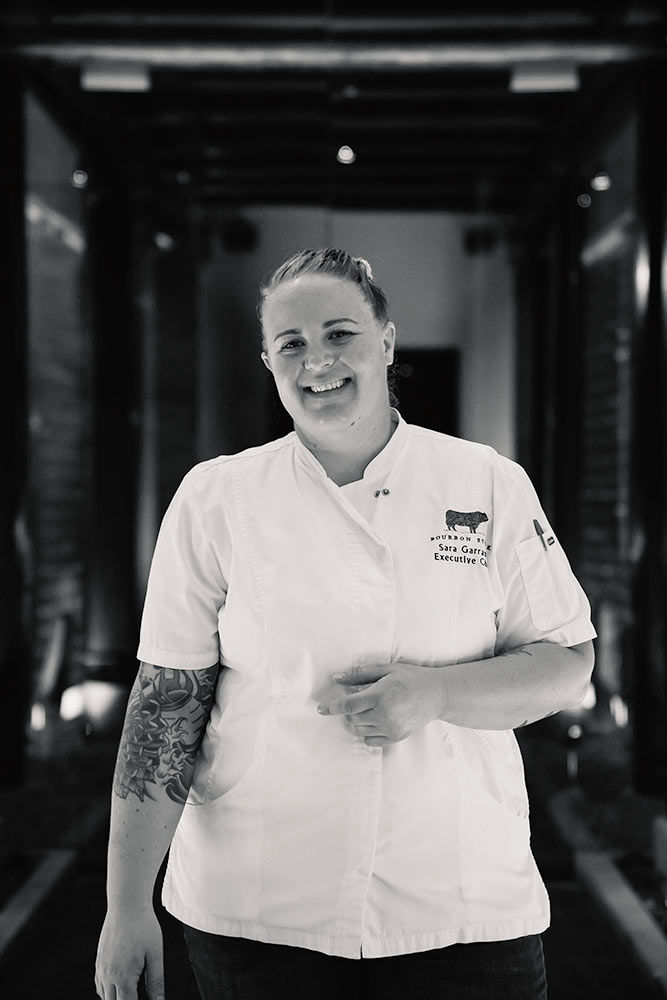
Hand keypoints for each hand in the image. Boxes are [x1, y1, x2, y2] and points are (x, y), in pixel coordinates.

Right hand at [95, 905, 164, 999]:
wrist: (127, 904)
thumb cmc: (144, 926)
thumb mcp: (155, 955)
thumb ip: (156, 982)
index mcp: (123, 977)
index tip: (146, 999)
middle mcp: (108, 975)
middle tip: (138, 993)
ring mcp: (101, 968)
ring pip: (104, 996)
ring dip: (116, 998)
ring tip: (132, 992)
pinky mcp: (99, 960)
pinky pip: (100, 984)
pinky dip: (108, 990)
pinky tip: (120, 986)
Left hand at [317, 662, 443, 745]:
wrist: (436, 694)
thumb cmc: (410, 678)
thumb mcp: (386, 670)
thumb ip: (360, 674)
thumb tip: (336, 679)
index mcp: (380, 695)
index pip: (348, 705)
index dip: (332, 707)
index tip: (321, 709)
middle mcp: (384, 714)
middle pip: (352, 718)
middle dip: (350, 710)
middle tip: (362, 699)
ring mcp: (391, 728)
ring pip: (360, 730)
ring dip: (358, 720)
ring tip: (371, 708)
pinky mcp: (396, 737)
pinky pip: (371, 740)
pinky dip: (368, 732)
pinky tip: (376, 720)